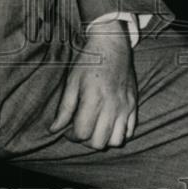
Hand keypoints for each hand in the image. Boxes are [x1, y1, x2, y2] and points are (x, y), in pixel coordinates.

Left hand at [49, 21, 137, 149]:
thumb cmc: (89, 62)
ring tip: (95, 128)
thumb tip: (54, 130)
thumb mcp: (72, 82)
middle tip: (80, 129)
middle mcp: (112, 106)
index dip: (71, 136)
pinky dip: (119, 134)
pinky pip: (130, 131)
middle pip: (99, 142)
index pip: (82, 134)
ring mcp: (125, 107)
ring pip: (116, 141)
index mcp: (94, 99)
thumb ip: (64, 109)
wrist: (112, 46)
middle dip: (86, 141)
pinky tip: (109, 125)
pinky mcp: (134, 105)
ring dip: (104, 140)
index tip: (68, 129)